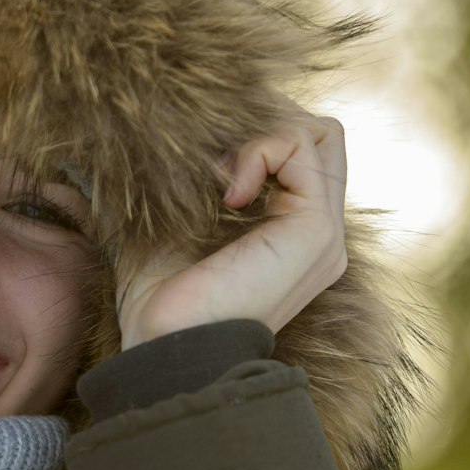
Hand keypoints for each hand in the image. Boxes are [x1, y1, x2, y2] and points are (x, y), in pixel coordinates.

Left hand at [118, 103, 348, 347]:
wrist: (167, 350)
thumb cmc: (157, 300)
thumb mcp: (166, 229)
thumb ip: (177, 186)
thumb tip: (145, 140)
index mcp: (291, 235)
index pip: (302, 153)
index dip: (256, 132)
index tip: (207, 157)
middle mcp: (316, 233)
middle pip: (322, 136)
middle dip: (267, 120)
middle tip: (219, 152)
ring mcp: (324, 233)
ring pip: (320, 132)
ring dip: (259, 135)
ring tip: (220, 180)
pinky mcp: (317, 229)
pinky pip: (302, 145)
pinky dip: (257, 151)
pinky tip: (227, 195)